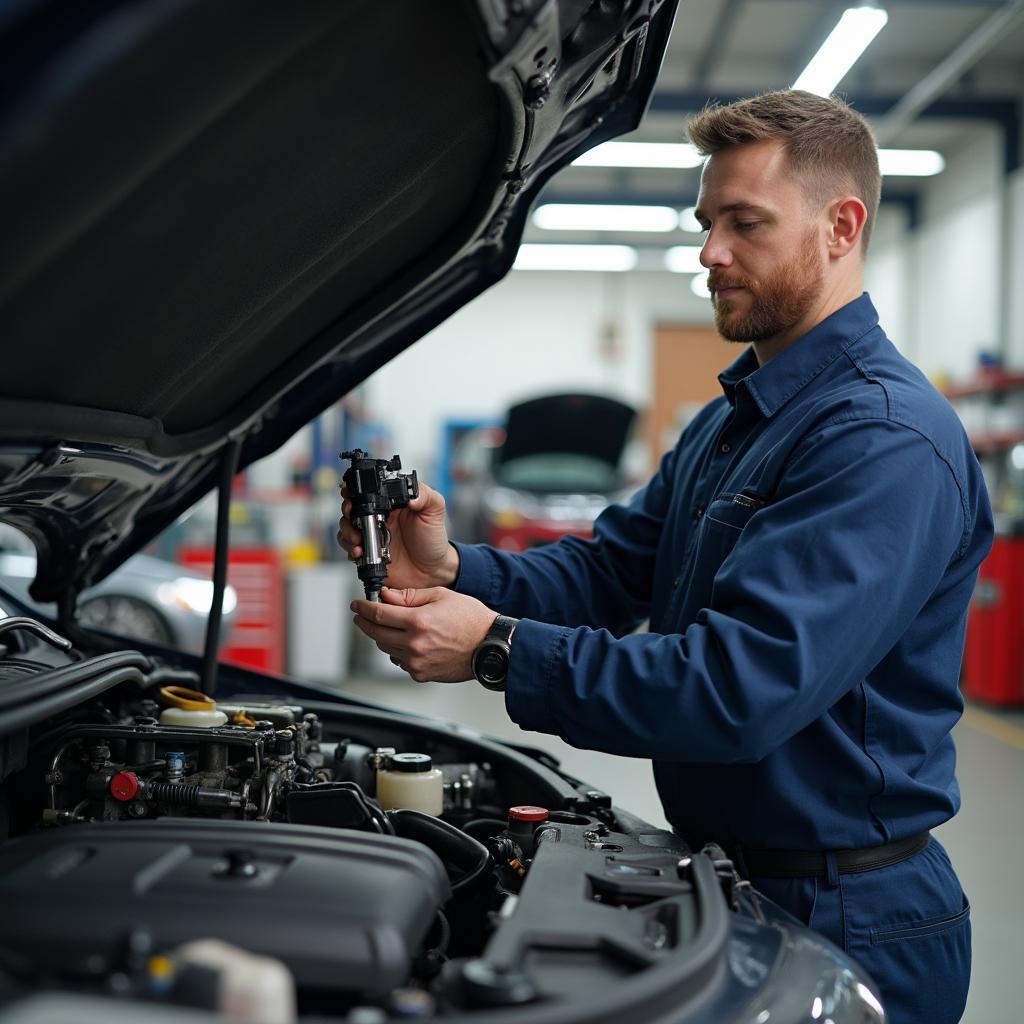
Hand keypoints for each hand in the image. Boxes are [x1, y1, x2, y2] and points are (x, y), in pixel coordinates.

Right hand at [338, 480, 459, 589]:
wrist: (432, 571)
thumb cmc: (433, 540)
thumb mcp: (435, 512)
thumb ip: (426, 496)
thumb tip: (411, 494)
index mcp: (391, 503)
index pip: (368, 490)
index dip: (356, 490)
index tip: (351, 493)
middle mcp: (378, 517)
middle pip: (352, 507)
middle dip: (348, 510)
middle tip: (352, 516)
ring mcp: (371, 535)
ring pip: (347, 527)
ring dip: (347, 531)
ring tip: (358, 539)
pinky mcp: (368, 552)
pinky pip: (350, 547)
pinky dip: (350, 549)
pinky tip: (359, 552)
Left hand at [351, 587, 495, 682]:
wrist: (490, 646)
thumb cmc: (471, 620)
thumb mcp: (441, 596)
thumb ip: (409, 596)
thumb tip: (386, 596)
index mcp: (418, 621)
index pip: (378, 614)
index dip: (363, 608)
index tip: (357, 605)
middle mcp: (415, 644)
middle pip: (376, 634)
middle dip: (366, 622)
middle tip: (363, 615)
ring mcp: (417, 662)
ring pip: (386, 649)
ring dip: (382, 637)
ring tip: (390, 627)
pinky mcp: (421, 674)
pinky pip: (400, 662)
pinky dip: (398, 651)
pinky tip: (408, 642)